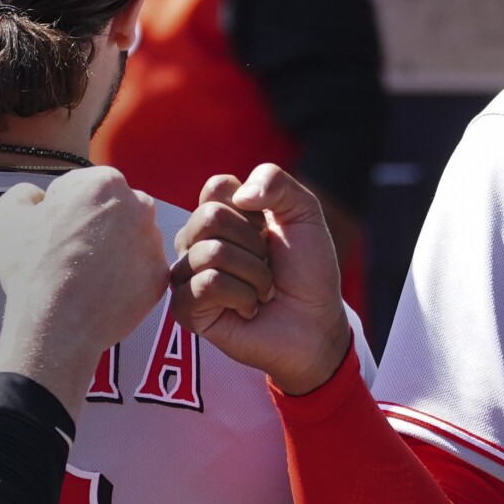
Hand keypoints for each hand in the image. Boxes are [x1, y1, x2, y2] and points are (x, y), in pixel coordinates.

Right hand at [0, 167, 166, 410]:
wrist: (59, 326)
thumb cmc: (33, 268)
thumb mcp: (7, 216)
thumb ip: (24, 194)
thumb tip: (37, 197)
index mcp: (106, 182)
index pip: (80, 188)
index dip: (60, 210)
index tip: (51, 233)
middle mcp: (140, 206)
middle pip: (110, 211)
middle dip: (92, 226)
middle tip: (67, 255)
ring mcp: (154, 243)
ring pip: (128, 240)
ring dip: (110, 251)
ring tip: (84, 276)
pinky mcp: (159, 277)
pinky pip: (139, 271)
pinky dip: (123, 279)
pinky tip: (100, 291)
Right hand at [170, 164, 351, 394]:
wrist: (317, 322)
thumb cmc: (308, 270)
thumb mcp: (304, 212)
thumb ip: (276, 181)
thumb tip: (241, 197)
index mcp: (218, 215)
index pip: (215, 187)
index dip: (254, 208)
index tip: (268, 231)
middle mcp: (196, 242)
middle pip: (209, 217)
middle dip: (254, 244)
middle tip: (268, 266)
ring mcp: (187, 276)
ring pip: (210, 253)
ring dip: (255, 274)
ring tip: (263, 292)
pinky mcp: (187, 309)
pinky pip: (207, 284)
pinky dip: (242, 296)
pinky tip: (249, 309)